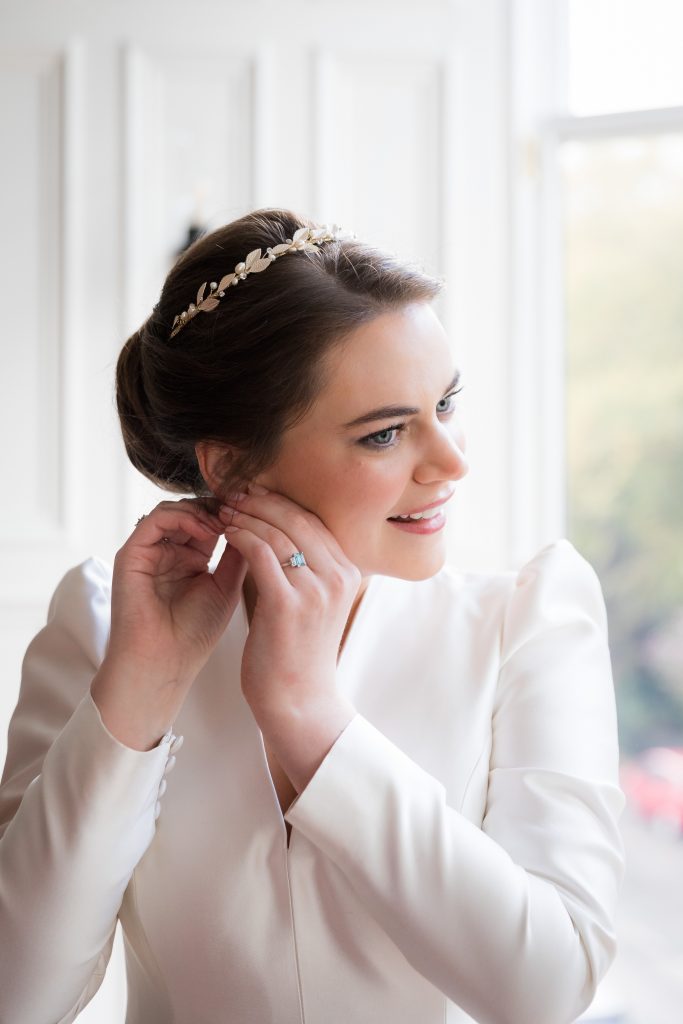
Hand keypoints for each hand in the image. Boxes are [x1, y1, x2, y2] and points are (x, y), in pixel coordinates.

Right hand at [91, 497, 246, 747]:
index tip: (259, 512)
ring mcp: (148, 552)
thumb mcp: (227, 587)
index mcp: (191, 558)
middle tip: (244, 509)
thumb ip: (239, 554)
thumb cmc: (195, 634)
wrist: (165, 663)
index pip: (211, 521)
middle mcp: (168, 551)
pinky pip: (156, 520)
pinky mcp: (131, 554)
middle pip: (193, 510)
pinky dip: (184, 517)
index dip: (234, 514)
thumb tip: (257, 521)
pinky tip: (209, 530)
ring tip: (227, 523)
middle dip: (221, 507)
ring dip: (205, 511)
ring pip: (175, 509)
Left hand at [218, 487, 360, 785]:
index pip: (313, 521)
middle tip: (232, 492)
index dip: (280, 501)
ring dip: (245, 515)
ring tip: (223, 509)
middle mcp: (337, 576)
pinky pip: (260, 554)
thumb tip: (272, 531)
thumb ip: (300, 567)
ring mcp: (316, 590)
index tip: (253, 491)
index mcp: (347, 572)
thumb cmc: (296, 653)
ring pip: (277, 532)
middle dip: (261, 500)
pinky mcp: (289, 604)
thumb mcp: (309, 602)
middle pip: (297, 519)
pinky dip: (240, 536)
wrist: (298, 702)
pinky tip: (224, 532)